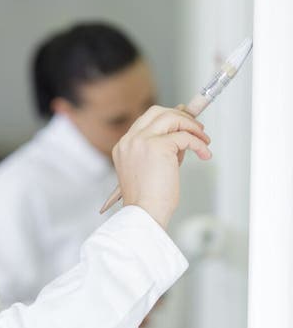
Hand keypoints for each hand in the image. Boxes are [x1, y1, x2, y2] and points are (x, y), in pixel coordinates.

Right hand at [112, 105, 211, 228]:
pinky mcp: (157, 146)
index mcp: (124, 147)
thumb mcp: (151, 168)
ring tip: (203, 141)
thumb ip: (163, 147)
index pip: (146, 121)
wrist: (144, 215)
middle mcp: (130, 141)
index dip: (168, 118)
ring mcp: (142, 141)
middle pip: (158, 112)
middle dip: (181, 117)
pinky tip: (204, 153)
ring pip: (172, 118)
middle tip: (196, 130)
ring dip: (192, 127)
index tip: (184, 124)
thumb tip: (181, 130)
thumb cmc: (148, 201)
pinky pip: (184, 137)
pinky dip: (198, 143)